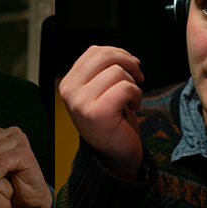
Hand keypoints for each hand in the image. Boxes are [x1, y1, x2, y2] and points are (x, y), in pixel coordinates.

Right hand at [59, 45, 143, 179]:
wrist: (116, 156)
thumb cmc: (113, 122)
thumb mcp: (101, 91)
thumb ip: (102, 71)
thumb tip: (121, 53)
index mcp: (68, 83)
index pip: (94, 51)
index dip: (119, 54)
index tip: (131, 67)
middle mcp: (70, 92)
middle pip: (105, 56)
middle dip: (129, 63)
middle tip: (138, 78)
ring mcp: (81, 103)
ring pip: (118, 72)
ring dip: (133, 84)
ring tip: (130, 100)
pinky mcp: (98, 113)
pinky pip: (126, 88)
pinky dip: (136, 95)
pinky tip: (133, 107)